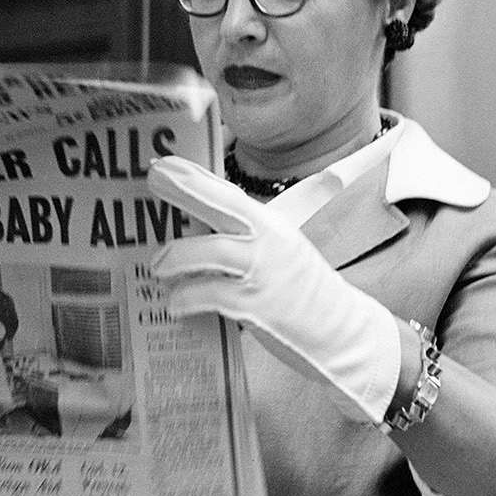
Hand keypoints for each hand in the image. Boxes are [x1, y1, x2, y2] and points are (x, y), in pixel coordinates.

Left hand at [149, 154, 401, 426]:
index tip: (163, 164)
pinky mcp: (257, 306)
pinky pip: (210, 296)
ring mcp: (264, 272)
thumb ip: (242, 240)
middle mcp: (270, 241)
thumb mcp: (279, 253)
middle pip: (222, 205)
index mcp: (273, 226)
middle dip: (185, 189)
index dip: (194, 176)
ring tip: (158, 267)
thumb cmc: (302, 293)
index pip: (228, 192)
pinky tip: (175, 304)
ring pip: (210, 251)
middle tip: (153, 178)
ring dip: (176, 256)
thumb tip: (195, 229)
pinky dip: (185, 298)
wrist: (341, 332)